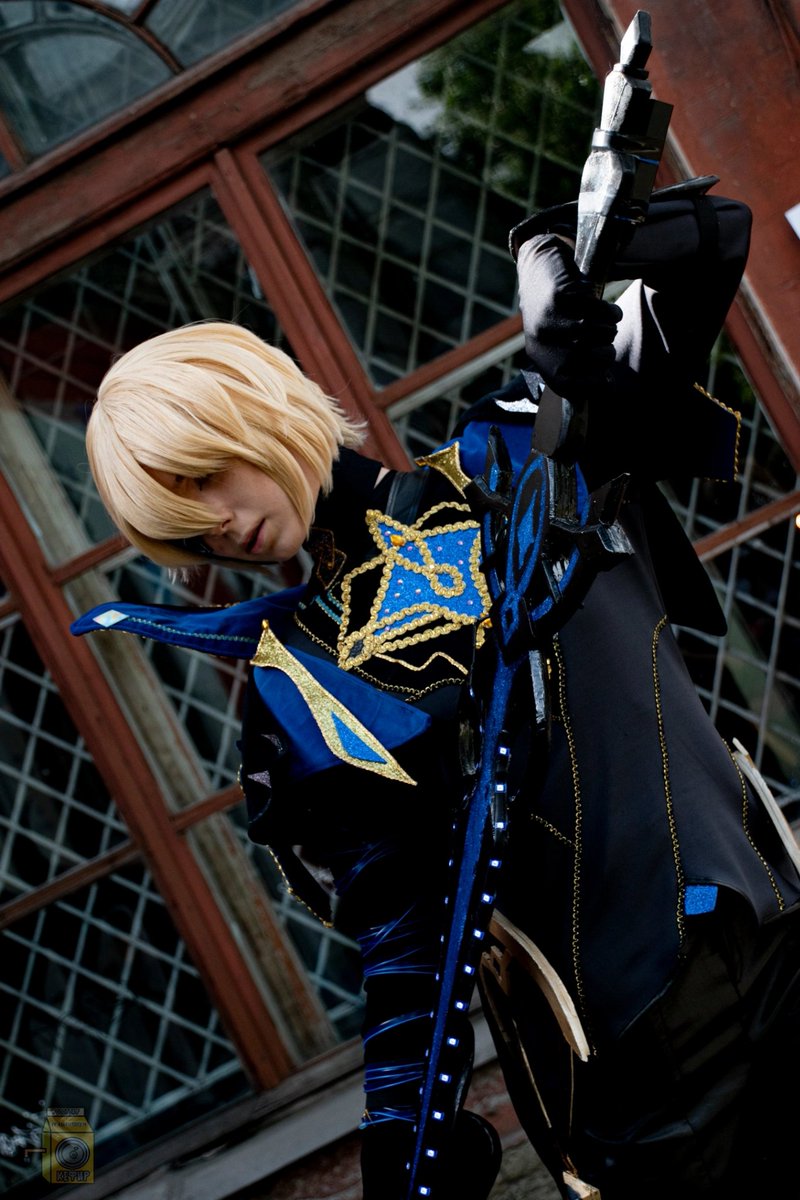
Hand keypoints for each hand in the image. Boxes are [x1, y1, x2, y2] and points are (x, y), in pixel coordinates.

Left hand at [517, 233, 620, 399]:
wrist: (537, 267)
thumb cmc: (553, 311)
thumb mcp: (552, 340)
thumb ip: (569, 362)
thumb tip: (601, 388)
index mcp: (539, 354)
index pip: (565, 382)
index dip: (589, 386)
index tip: (605, 381)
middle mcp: (541, 339)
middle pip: (585, 358)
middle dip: (605, 354)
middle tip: (608, 347)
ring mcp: (550, 316)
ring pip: (593, 332)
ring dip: (609, 330)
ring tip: (609, 326)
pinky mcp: (561, 294)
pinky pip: (597, 310)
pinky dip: (609, 312)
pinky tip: (610, 311)